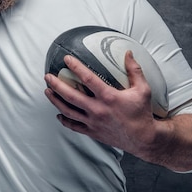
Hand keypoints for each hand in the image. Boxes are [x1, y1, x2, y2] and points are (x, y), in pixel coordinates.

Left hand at [44, 51, 162, 156]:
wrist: (144, 139)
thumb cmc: (142, 113)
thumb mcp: (142, 89)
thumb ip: (134, 70)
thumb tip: (128, 53)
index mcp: (108, 97)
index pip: (87, 78)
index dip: (75, 67)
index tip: (66, 59)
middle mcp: (97, 109)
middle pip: (71, 95)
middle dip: (56, 85)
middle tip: (48, 76)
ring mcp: (93, 122)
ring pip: (68, 111)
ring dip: (55, 100)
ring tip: (47, 91)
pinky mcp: (93, 132)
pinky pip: (74, 126)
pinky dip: (64, 120)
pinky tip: (59, 114)